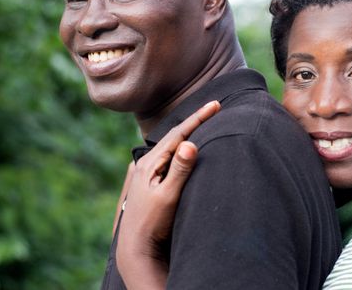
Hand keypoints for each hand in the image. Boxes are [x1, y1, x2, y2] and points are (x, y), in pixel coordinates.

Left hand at [116, 100, 220, 288]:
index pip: (179, 134)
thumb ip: (180, 170)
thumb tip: (189, 143)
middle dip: (194, 122)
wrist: (136, 248)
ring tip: (202, 123)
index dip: (198, 118)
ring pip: (170, 146)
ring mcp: (146, 173)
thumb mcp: (168, 197)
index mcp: (151, 163)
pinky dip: (180, 147)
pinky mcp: (149, 182)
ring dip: (187, 133)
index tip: (215, 105)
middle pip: (173, 136)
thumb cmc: (153, 224)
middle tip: (213, 108)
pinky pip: (167, 157)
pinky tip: (184, 149)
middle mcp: (146, 164)